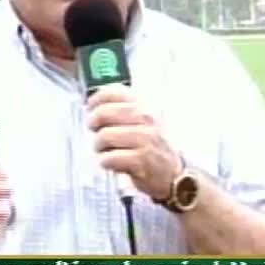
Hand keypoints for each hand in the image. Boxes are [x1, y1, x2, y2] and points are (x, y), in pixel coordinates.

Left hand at [87, 83, 181, 199]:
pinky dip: (105, 162)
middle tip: (95, 131)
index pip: (114, 92)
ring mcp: (145, 139)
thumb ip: (122, 108)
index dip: (96, 99)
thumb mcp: (143, 120)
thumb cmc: (151, 145)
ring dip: (99, 146)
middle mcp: (146, 119)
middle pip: (103, 113)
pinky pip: (109, 158)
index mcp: (144, 105)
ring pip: (104, 136)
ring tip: (106, 150)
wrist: (173, 173)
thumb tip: (92, 101)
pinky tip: (112, 163)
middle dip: (93, 124)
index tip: (91, 106)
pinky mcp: (141, 160)